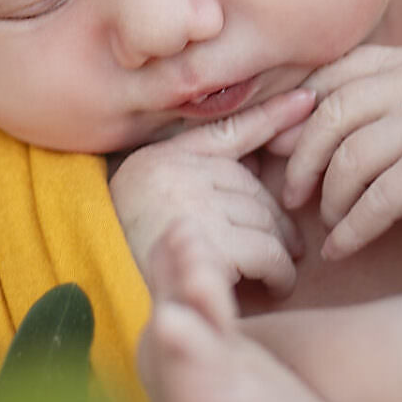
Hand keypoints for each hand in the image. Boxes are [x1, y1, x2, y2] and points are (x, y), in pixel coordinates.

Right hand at [108, 88, 314, 297]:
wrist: (95, 301)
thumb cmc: (127, 262)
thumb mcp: (147, 204)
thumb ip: (193, 179)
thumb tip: (254, 168)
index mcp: (161, 158)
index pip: (228, 130)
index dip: (271, 115)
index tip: (307, 100)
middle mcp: (176, 173)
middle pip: (253, 187)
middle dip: (277, 219)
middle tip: (291, 245)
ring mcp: (192, 205)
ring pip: (265, 219)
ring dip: (280, 250)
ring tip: (281, 271)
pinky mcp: (209, 245)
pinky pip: (267, 252)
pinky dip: (280, 273)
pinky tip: (277, 286)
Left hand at [264, 45, 401, 260]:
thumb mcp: (392, 122)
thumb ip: (346, 112)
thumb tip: (276, 134)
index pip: (330, 77)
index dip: (296, 116)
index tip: (276, 149)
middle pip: (331, 116)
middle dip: (302, 162)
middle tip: (292, 195)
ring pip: (348, 161)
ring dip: (330, 201)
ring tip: (330, 220)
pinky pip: (374, 202)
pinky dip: (349, 231)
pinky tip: (338, 248)